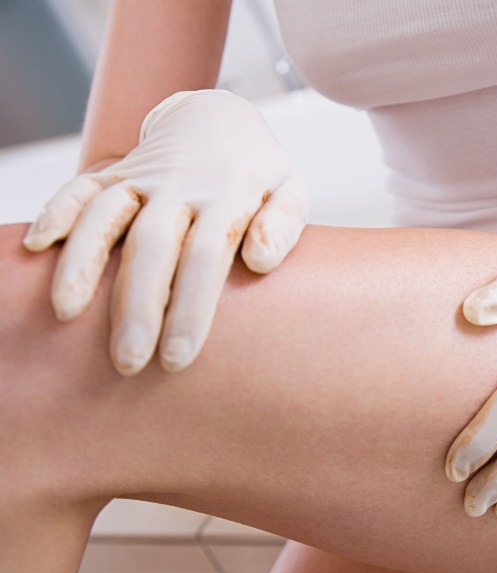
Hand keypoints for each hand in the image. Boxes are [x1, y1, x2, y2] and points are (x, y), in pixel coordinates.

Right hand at [22, 90, 309, 374]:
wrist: (219, 118)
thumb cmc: (260, 173)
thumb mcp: (292, 188)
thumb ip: (285, 222)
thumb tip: (262, 261)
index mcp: (229, 195)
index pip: (206, 257)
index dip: (190, 309)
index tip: (177, 359)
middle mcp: (181, 185)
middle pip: (152, 246)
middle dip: (137, 306)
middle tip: (128, 362)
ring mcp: (143, 176)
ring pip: (105, 215)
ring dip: (82, 262)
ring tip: (66, 313)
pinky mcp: (113, 172)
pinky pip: (78, 188)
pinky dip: (55, 212)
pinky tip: (35, 247)